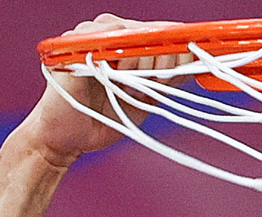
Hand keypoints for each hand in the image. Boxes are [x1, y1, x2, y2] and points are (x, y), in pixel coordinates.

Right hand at [16, 14, 194, 167]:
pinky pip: (97, 39)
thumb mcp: (145, 99)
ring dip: (137, 56)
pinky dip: (112, 56)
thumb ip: (166, 80)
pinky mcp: (70, 47)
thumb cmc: (104, 119)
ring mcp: (88, 38)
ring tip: (132, 82)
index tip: (192, 56)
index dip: (176, 42)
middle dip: (160, 52)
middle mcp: (108, 35)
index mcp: (126, 44)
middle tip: (160, 77)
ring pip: (125, 31)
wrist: (68, 141)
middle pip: (146, 29)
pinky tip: (116, 74)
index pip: (158, 32)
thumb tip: (193, 66)